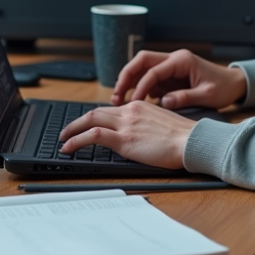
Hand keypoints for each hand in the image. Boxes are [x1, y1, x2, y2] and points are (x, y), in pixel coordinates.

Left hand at [58, 101, 195, 168]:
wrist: (192, 141)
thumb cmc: (184, 138)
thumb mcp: (162, 124)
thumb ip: (147, 125)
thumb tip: (138, 136)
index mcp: (140, 106)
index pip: (110, 109)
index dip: (95, 118)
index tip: (88, 125)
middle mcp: (130, 111)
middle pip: (96, 112)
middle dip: (78, 122)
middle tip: (67, 130)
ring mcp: (126, 124)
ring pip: (90, 120)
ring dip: (72, 130)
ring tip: (63, 140)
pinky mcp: (124, 139)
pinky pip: (93, 136)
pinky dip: (76, 140)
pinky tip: (68, 148)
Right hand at [110, 49, 247, 109]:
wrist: (234, 83)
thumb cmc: (223, 88)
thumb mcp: (207, 95)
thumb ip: (185, 98)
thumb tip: (164, 103)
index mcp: (182, 60)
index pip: (153, 70)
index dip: (140, 86)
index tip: (133, 102)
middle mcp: (173, 59)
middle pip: (141, 61)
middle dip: (126, 77)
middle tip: (116, 96)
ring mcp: (170, 66)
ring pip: (142, 68)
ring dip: (129, 82)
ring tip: (119, 100)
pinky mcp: (170, 75)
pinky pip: (149, 78)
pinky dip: (139, 88)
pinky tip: (134, 102)